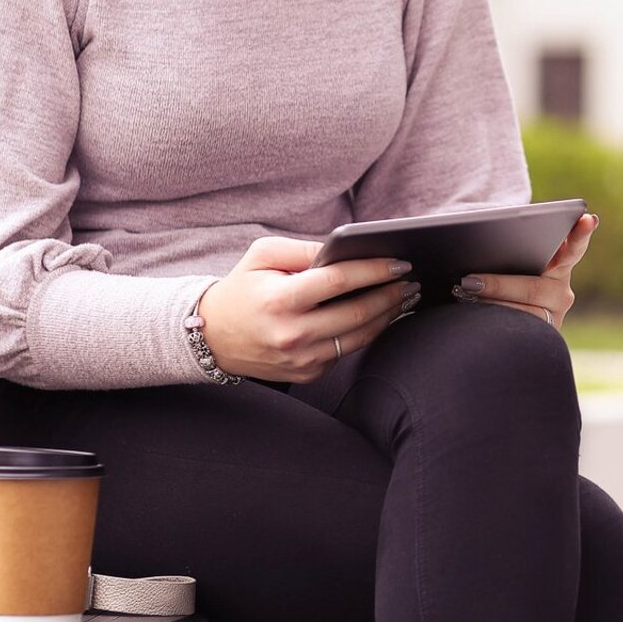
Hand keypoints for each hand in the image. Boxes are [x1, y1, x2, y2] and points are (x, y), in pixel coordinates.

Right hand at [198, 237, 420, 382]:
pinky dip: (367, 332)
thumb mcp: (264, 255)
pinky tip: (380, 315)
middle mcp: (292, 334)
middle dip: (391, 294)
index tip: (399, 262)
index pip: (339, 281)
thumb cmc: (241, 289)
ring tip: (405, 296)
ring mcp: (301, 359)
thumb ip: (306, 249)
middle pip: (358, 313)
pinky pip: (346, 351)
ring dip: (388, 315)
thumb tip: (346, 248)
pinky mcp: (307, 373)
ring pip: (359, 337)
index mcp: (281, 300)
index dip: (374, 270)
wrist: (211, 337)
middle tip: (411, 280)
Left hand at [452, 213, 597, 326]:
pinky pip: (516, 332)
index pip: (574, 248)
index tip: (588, 218)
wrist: (497, 315)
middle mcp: (562, 292)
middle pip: (534, 289)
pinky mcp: (540, 339)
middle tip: (470, 280)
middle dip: (500, 285)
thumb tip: (478, 236)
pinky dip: (493, 323)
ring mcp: (552, 317)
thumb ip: (510, 249)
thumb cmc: (502, 275)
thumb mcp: (510, 261)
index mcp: (560, 264)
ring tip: (464, 298)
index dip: (581, 234)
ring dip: (491, 306)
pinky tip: (474, 318)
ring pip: (523, 314)